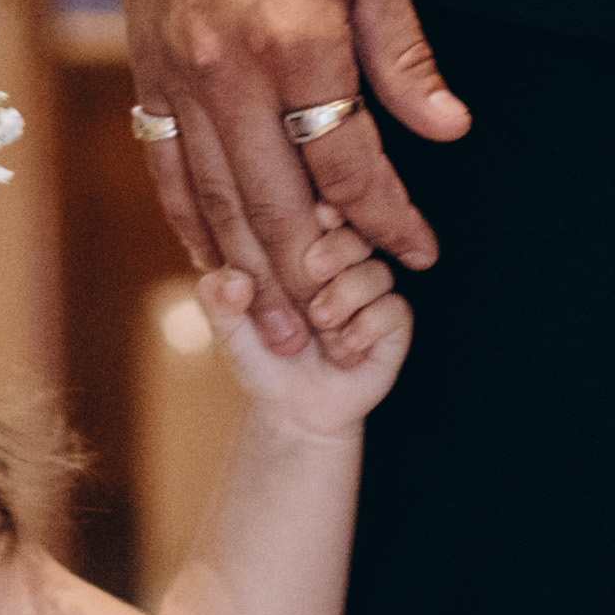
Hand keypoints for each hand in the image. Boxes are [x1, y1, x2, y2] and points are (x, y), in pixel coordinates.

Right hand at [121, 0, 466, 354]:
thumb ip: (403, 58)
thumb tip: (449, 131)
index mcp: (297, 42)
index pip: (347, 158)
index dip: (387, 215)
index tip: (419, 250)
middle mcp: (230, 74)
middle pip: (273, 201)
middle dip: (310, 276)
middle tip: (337, 332)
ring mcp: (179, 81)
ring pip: (213, 200)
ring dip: (247, 271)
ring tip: (276, 328)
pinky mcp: (147, 78)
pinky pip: (167, 169)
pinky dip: (191, 225)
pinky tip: (214, 264)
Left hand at [203, 218, 412, 439]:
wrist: (290, 408)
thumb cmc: (258, 355)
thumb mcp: (227, 327)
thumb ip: (219, 300)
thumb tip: (233, 279)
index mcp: (304, 248)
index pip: (322, 209)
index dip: (323, 207)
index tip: (315, 214)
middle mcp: (341, 264)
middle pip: (357, 232)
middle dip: (338, 246)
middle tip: (313, 269)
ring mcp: (368, 294)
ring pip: (378, 271)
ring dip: (348, 293)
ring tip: (320, 320)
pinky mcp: (390, 326)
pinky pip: (395, 310)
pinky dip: (369, 324)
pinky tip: (344, 344)